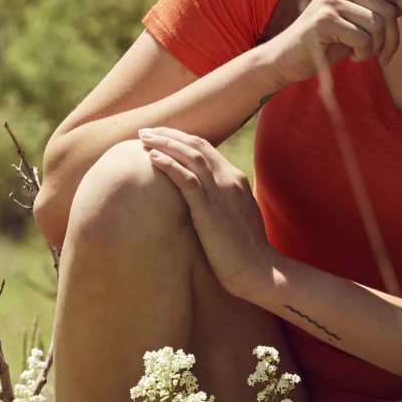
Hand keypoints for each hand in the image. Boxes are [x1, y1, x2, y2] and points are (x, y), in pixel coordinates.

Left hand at [137, 128, 277, 301]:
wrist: (258, 270)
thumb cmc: (244, 249)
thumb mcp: (234, 215)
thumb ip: (221, 200)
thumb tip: (200, 198)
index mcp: (235, 178)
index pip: (205, 147)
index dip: (181, 138)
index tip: (161, 135)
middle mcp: (229, 179)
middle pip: (196, 144)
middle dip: (169, 134)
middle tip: (145, 130)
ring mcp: (220, 193)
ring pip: (190, 156)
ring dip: (164, 143)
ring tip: (143, 138)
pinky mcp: (209, 210)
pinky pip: (186, 180)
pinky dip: (168, 165)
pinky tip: (152, 158)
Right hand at [259, 0, 401, 87]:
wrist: (287, 58)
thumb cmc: (328, 41)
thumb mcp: (358, 20)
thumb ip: (379, 8)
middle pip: (389, 12)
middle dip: (392, 41)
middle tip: (381, 56)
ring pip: (378, 26)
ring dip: (374, 49)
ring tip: (359, 53)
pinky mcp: (323, 19)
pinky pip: (363, 39)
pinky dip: (362, 54)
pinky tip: (348, 56)